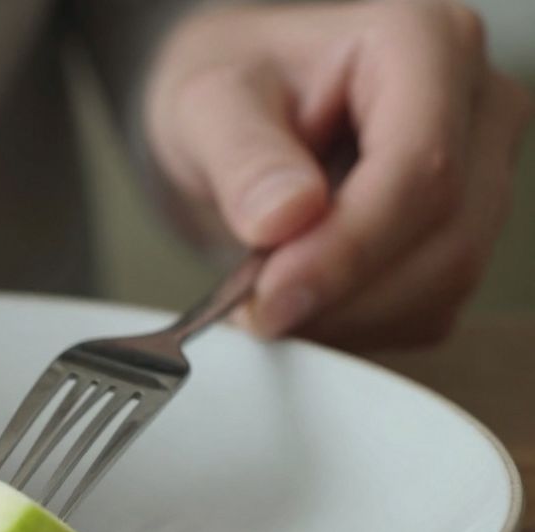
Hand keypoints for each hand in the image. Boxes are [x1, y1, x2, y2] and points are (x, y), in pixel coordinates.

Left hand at [146, 0, 532, 348]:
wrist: (236, 117)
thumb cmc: (231, 94)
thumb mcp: (206, 106)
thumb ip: (241, 156)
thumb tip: (285, 217)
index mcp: (425, 46)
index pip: (419, 168)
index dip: (349, 248)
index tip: (274, 295)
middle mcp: (476, 106)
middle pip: (446, 236)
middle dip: (344, 293)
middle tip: (254, 309)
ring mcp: (483, 174)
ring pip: (447, 283)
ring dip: (348, 316)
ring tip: (266, 300)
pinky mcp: (465, 236)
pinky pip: (431, 310)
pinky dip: (358, 327)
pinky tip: (303, 304)